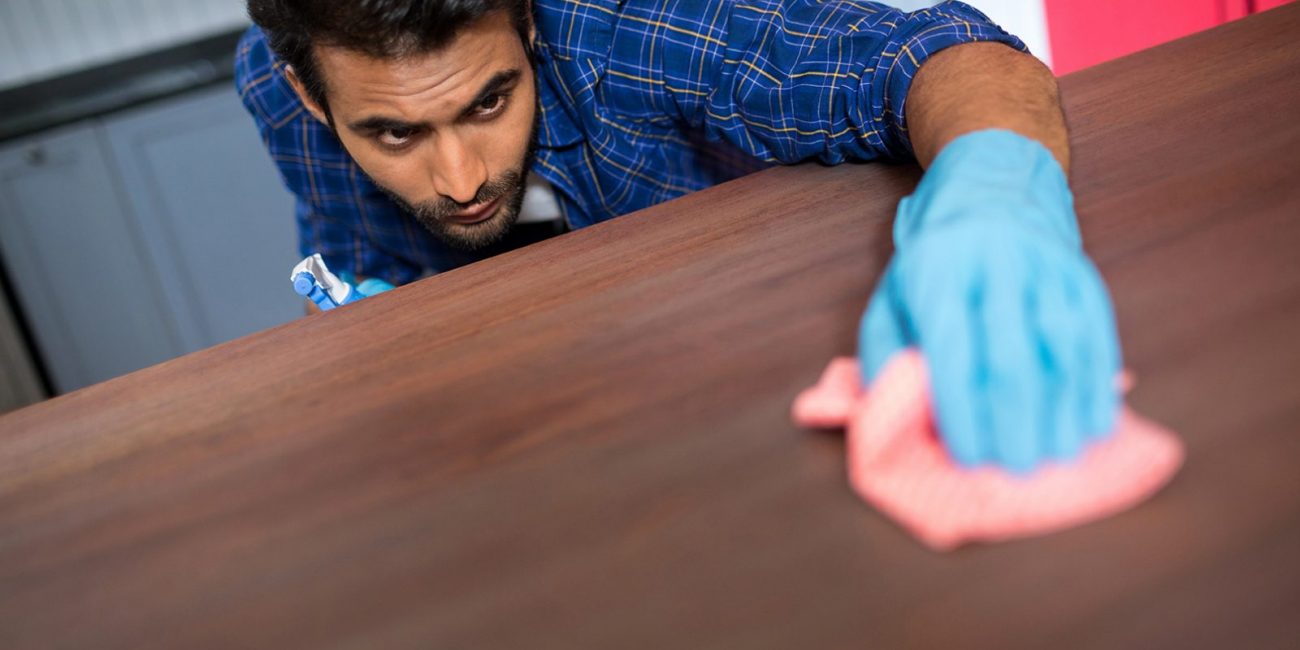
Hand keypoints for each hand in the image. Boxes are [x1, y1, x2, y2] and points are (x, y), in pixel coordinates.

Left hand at [860, 130, 1120, 472]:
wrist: (995, 176)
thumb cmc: (935, 254)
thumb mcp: (892, 291)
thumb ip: (887, 352)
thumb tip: (894, 416)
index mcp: (936, 272)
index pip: (950, 352)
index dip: (961, 410)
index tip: (968, 457)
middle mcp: (993, 266)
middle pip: (1011, 356)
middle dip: (1015, 421)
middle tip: (1017, 470)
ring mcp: (1043, 267)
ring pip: (1061, 349)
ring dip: (1063, 411)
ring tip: (1057, 457)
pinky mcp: (1080, 272)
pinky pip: (1096, 334)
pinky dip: (1097, 385)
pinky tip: (1093, 424)